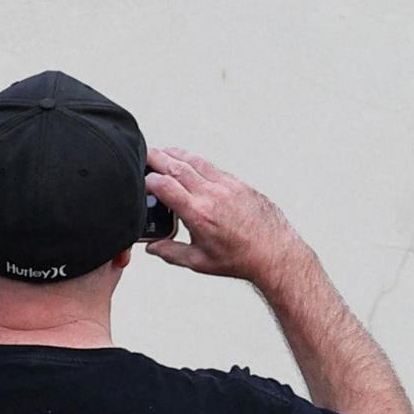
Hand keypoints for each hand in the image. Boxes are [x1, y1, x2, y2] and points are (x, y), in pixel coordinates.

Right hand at [144, 147, 312, 289]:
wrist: (275, 252)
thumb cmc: (240, 259)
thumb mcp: (199, 262)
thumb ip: (171, 253)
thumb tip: (152, 247)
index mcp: (199, 214)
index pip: (166, 186)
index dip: (148, 179)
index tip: (138, 178)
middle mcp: (213, 195)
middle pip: (178, 168)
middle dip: (158, 158)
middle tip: (143, 152)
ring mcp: (228, 187)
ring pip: (197, 163)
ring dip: (178, 155)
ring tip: (164, 151)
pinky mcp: (240, 185)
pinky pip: (214, 168)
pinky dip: (197, 162)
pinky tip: (190, 162)